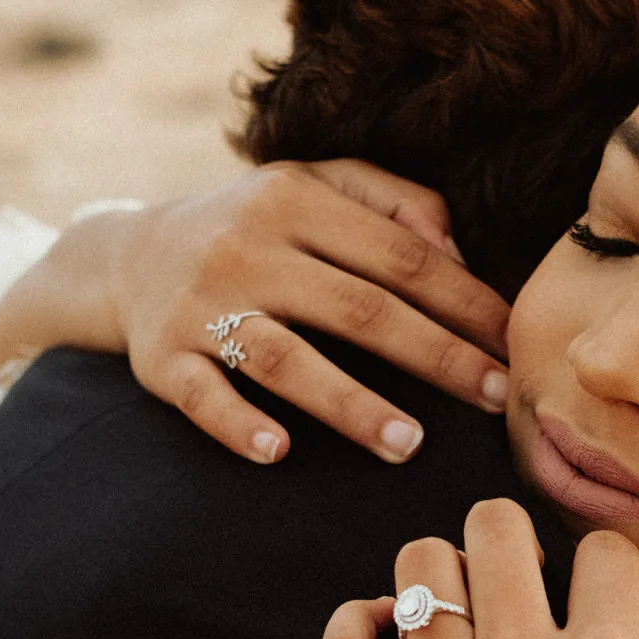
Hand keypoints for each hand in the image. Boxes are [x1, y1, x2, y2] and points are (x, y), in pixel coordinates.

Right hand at [0, 160, 512, 464]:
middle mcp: (248, 248)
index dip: (465, 301)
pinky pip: (204, 397)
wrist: (127, 256)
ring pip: (286, 357)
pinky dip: (239, 424)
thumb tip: (457, 250)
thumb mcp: (314, 185)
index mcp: (296, 200)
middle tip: (492, 400)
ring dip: (351, 403)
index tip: (511, 345)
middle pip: (359, 309)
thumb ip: (393, 200)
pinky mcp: (162, 359)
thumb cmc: (253, 227)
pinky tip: (280, 453)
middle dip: (436, 357)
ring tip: (408, 444)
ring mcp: (202, 306)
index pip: (401, 257)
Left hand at [319, 499, 638, 638]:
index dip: (609, 572)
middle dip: (514, 545)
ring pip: (419, 567)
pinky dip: (356, 622)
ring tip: (455, 613)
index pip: (603, 552)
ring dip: (440, 573)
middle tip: (520, 593)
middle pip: (497, 527)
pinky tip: (382, 631)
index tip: (600, 609)